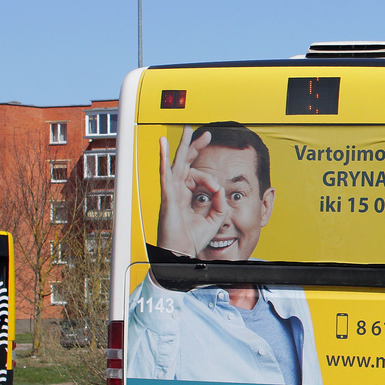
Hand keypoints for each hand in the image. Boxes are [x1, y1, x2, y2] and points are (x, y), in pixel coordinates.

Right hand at [155, 126, 226, 256]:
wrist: (182, 254)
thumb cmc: (193, 240)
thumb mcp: (215, 219)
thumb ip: (220, 203)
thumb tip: (222, 188)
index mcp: (187, 196)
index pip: (198, 176)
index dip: (211, 178)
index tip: (218, 188)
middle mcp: (178, 191)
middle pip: (186, 163)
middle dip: (195, 146)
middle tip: (206, 134)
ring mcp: (171, 192)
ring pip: (177, 163)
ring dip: (184, 146)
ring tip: (188, 129)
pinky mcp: (167, 196)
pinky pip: (165, 174)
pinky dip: (163, 158)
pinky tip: (163, 144)